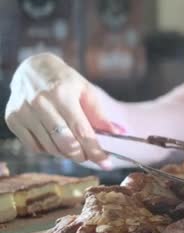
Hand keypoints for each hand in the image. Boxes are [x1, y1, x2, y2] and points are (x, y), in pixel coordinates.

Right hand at [4, 53, 120, 167]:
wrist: (32, 69)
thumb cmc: (65, 81)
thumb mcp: (86, 91)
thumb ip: (100, 114)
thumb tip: (121, 133)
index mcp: (61, 93)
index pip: (82, 131)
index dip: (96, 150)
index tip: (107, 163)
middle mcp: (40, 103)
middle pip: (65, 143)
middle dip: (82, 155)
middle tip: (90, 156)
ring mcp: (23, 111)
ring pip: (50, 148)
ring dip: (67, 153)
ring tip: (75, 145)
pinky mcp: (12, 119)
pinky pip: (34, 147)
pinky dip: (49, 149)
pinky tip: (56, 139)